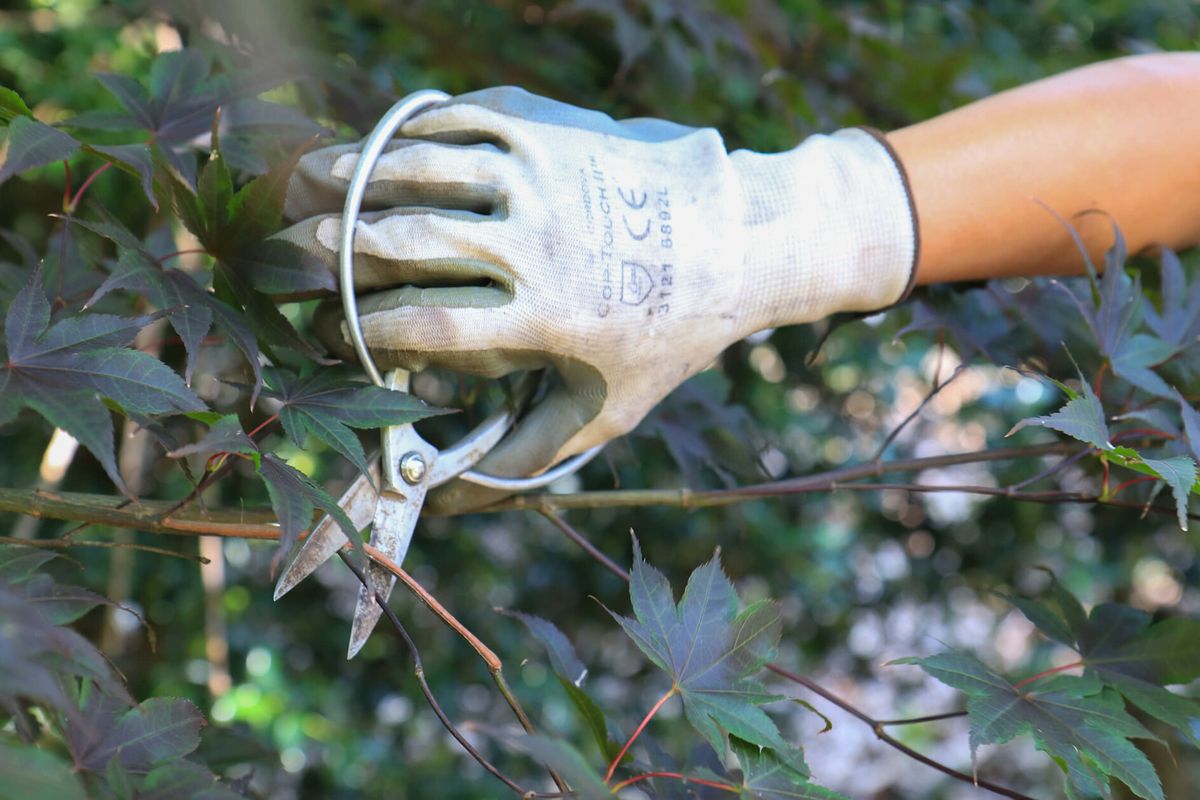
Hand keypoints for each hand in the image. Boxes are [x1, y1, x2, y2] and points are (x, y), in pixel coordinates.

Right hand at [278, 87, 916, 510]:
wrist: (737, 241)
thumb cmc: (668, 337)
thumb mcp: (606, 410)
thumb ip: (525, 455)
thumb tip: (452, 498)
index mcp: (544, 317)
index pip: (426, 325)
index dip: (365, 330)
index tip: (335, 332)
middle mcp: (535, 242)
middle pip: (409, 240)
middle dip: (340, 246)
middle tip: (301, 247)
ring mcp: (541, 177)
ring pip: (423, 169)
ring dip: (355, 174)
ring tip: (310, 179)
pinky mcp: (550, 130)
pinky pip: (460, 121)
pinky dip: (410, 131)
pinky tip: (382, 145)